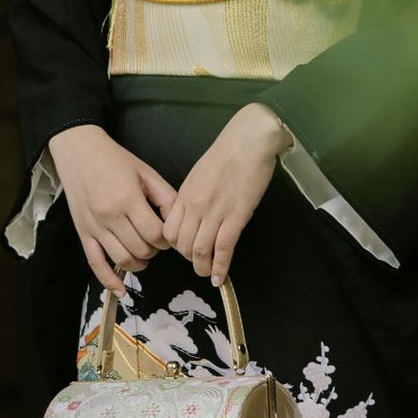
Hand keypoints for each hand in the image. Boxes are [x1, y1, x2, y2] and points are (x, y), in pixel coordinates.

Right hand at [47, 123, 176, 297]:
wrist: (79, 151)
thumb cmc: (115, 159)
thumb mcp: (146, 172)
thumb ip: (165, 197)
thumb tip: (178, 222)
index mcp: (128, 200)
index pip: (155, 234)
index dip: (166, 239)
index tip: (167, 233)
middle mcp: (110, 217)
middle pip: (141, 249)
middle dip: (154, 249)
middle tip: (156, 240)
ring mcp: (95, 228)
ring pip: (123, 260)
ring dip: (139, 263)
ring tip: (144, 253)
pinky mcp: (83, 234)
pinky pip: (95, 264)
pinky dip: (109, 280)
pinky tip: (121, 291)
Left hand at [162, 101, 291, 284]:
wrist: (249, 141)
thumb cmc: (228, 153)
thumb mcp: (200, 174)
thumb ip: (193, 196)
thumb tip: (192, 215)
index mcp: (185, 194)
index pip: (169, 231)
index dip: (174, 246)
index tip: (184, 248)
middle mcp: (195, 206)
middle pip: (182, 245)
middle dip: (188, 259)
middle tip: (197, 263)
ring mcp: (215, 212)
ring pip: (200, 251)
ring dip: (202, 268)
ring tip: (207, 274)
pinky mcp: (236, 216)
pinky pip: (223, 248)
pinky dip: (220, 267)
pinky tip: (220, 277)